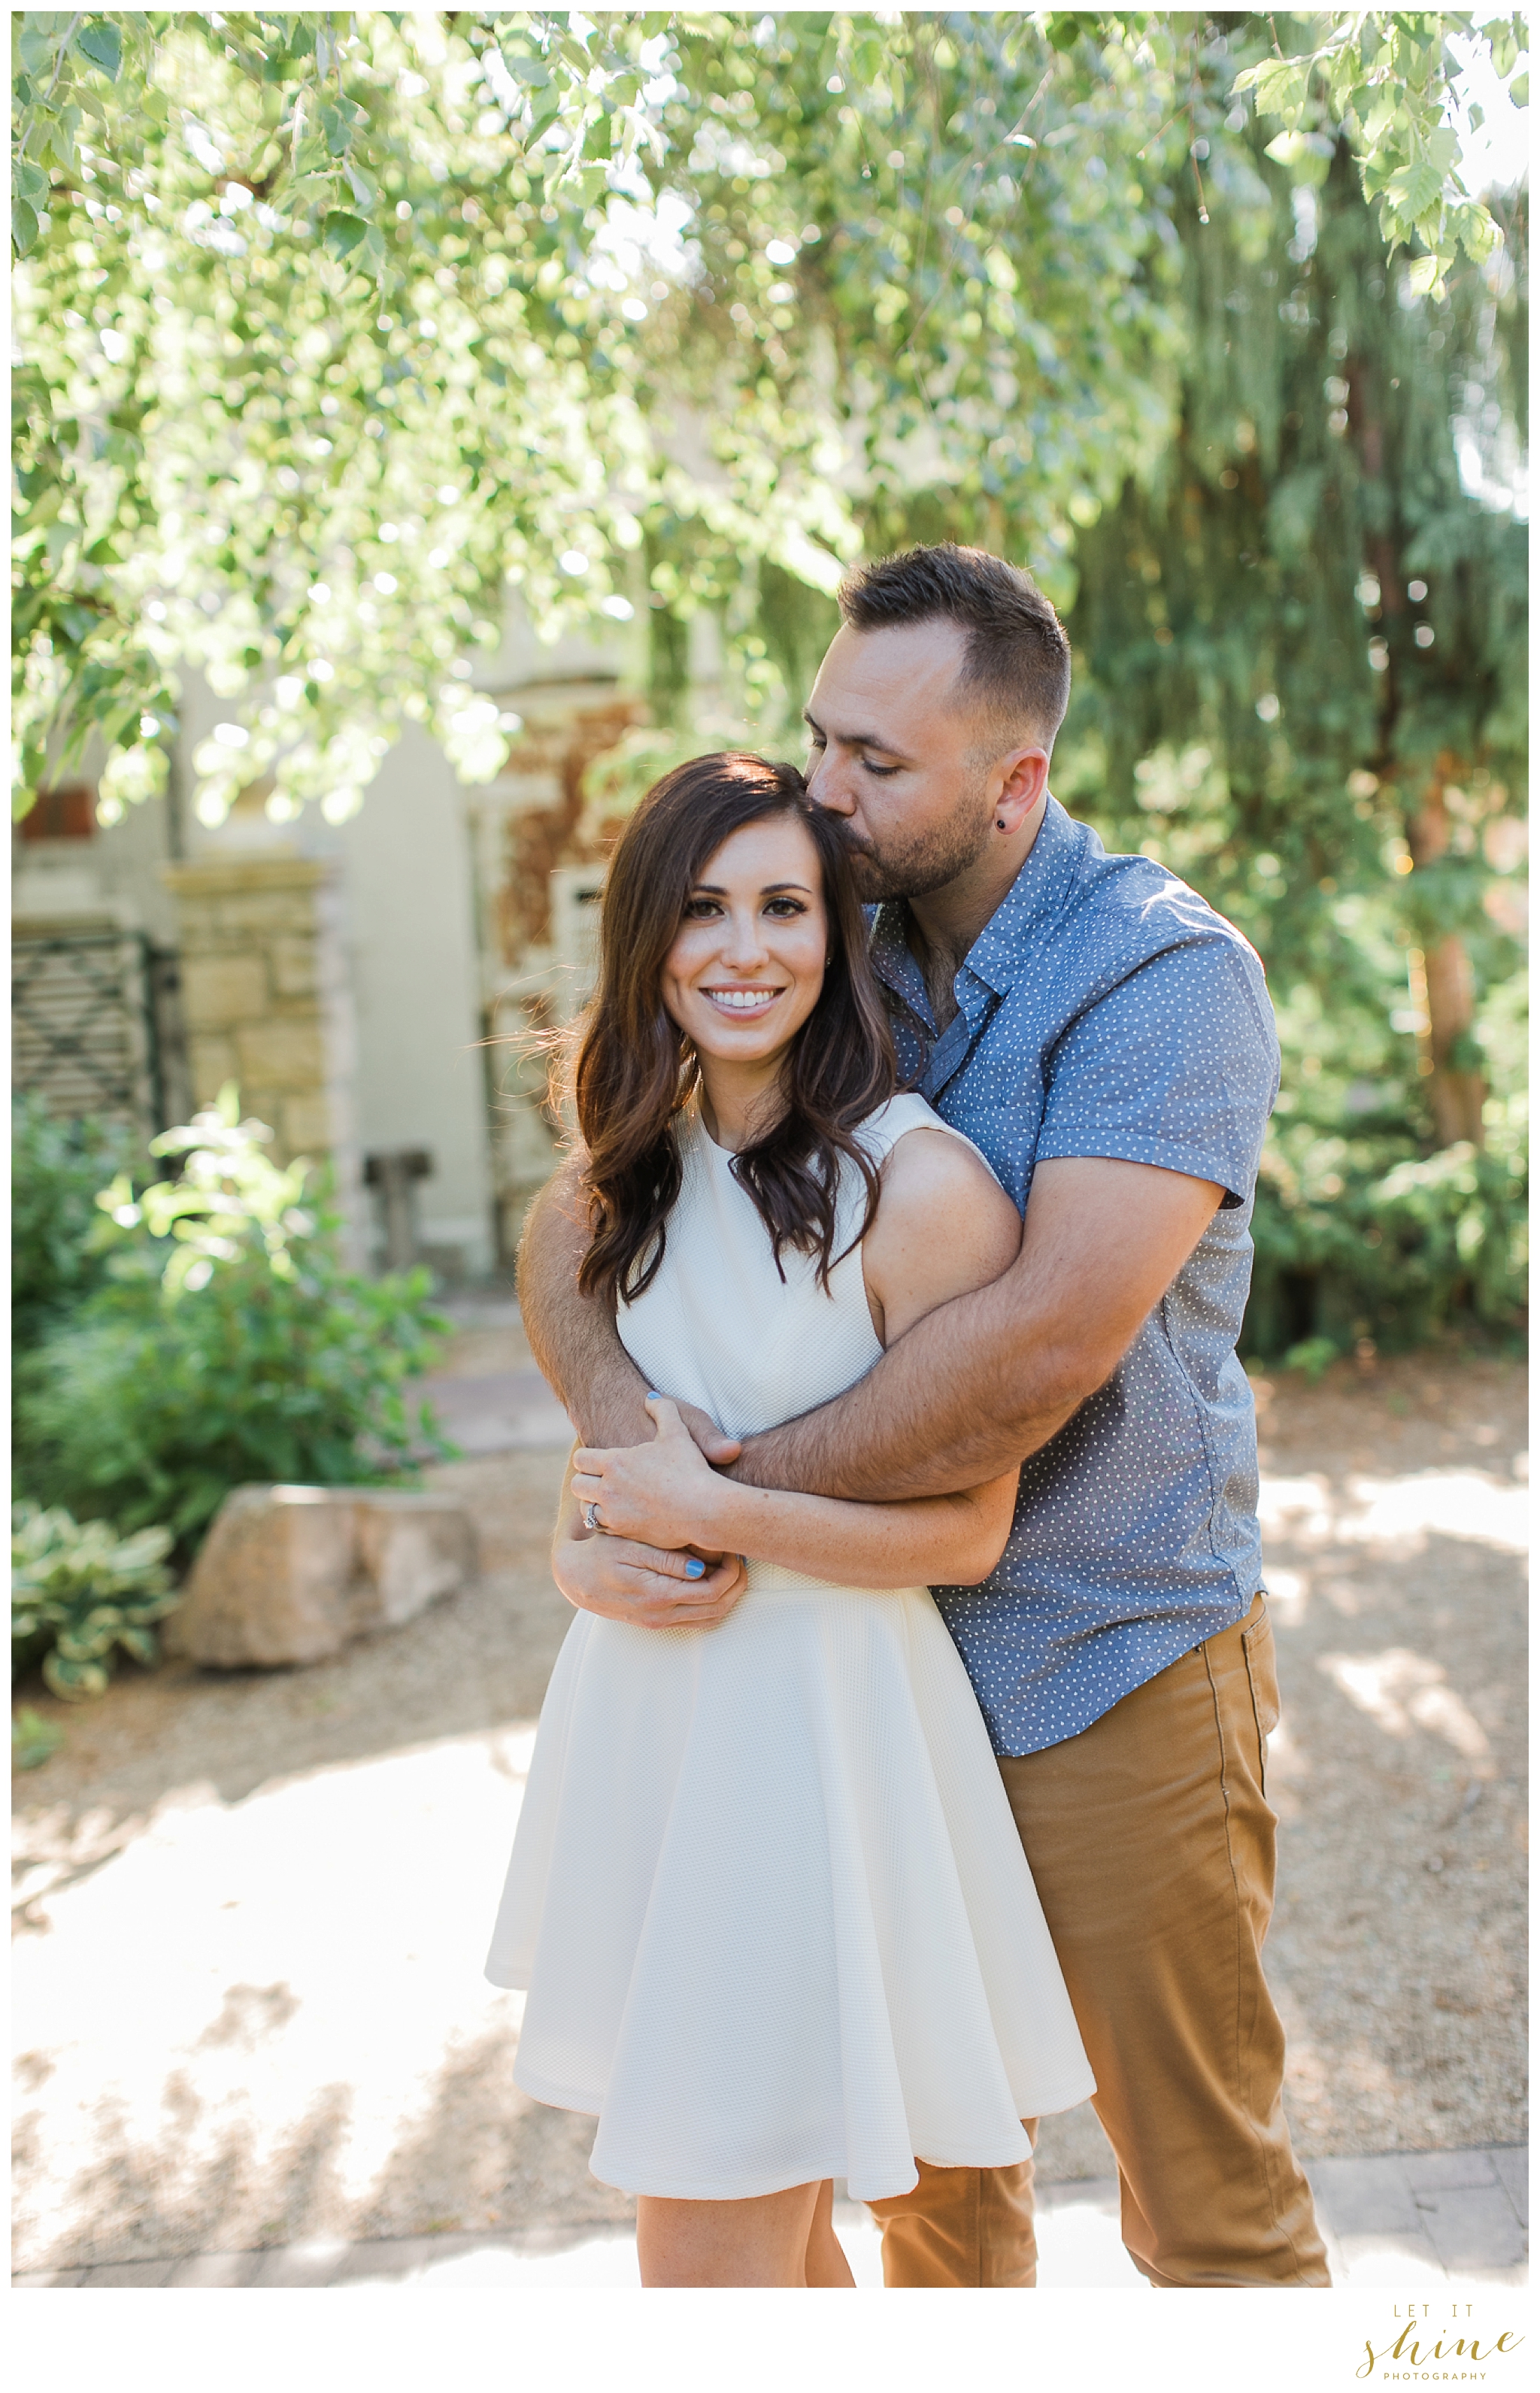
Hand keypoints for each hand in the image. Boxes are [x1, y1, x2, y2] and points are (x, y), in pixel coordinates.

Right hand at [553, 1522, 747, 1629]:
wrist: (575, 1576)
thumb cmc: (601, 1552)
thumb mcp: (629, 1547)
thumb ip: (665, 1559)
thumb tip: (701, 1568)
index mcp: (657, 1595)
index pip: (712, 1591)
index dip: (732, 1571)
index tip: (732, 1549)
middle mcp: (661, 1615)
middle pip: (718, 1609)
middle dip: (737, 1584)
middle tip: (739, 1557)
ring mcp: (659, 1622)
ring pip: (711, 1618)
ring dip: (729, 1596)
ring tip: (731, 1569)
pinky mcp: (657, 1622)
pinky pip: (697, 1621)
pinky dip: (714, 1605)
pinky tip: (714, 1582)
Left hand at [574, 1394, 735, 1551]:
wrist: (704, 1510)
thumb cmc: (691, 1470)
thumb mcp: (678, 1432)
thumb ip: (663, 1410)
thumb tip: (650, 1398)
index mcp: (615, 1462)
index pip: (580, 1458)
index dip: (586, 1457)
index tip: (597, 1458)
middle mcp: (608, 1488)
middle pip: (577, 1485)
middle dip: (586, 1480)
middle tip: (600, 1478)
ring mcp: (614, 1513)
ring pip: (585, 1510)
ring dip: (593, 1503)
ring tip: (608, 1498)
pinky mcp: (624, 1533)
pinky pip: (601, 1529)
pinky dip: (607, 1522)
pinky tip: (621, 1514)